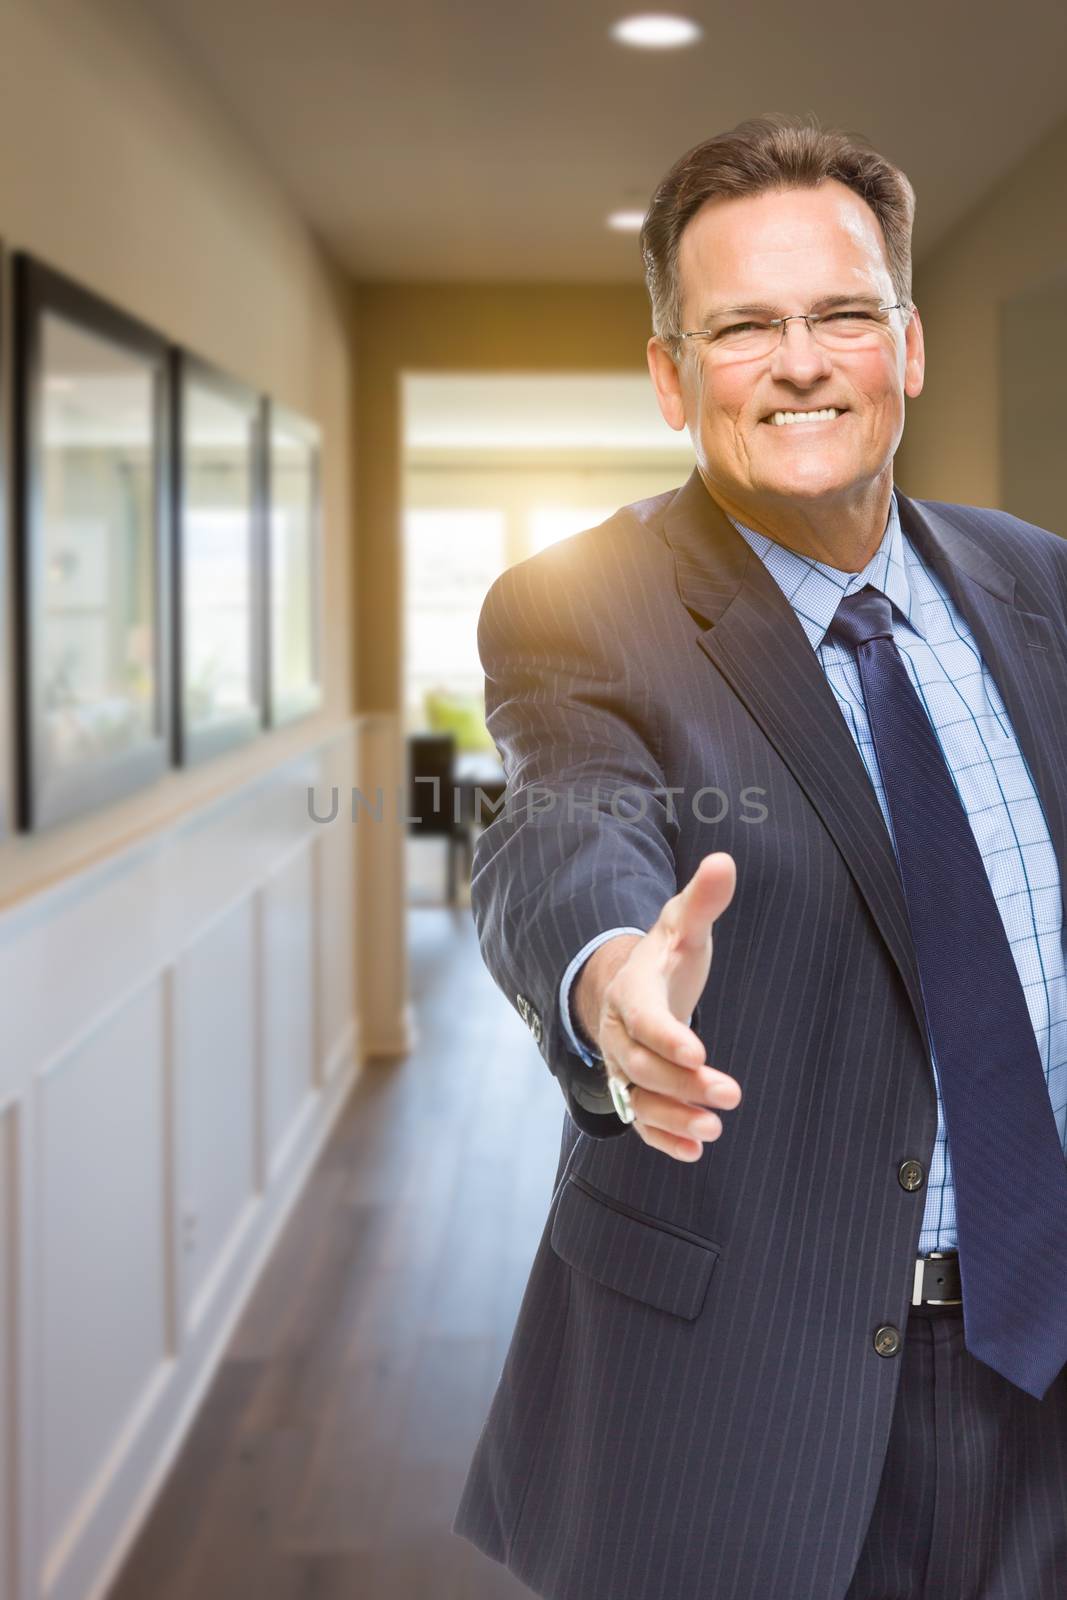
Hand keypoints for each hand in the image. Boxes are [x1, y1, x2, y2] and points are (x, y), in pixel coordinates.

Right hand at [576, 852, 741, 1160]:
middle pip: (640, 1066)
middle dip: (682, 1082)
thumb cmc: (666, 955)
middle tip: (730, 1093)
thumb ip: (703, 900)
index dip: (667, 1036)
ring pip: (638, 1099)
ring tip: (713, 1130)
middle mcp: (619, 1034)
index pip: (643, 1018)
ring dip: (673, 1117)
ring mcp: (623, 1067)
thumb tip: (724, 861)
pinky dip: (664, 1138)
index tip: (699, 1053)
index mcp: (631, 991)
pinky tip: (696, 1151)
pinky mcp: (635, 1092)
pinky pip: (641, 1121)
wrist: (634, 987)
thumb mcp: (683, 926)